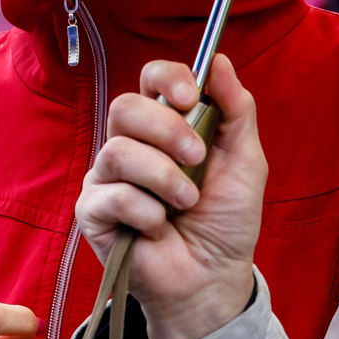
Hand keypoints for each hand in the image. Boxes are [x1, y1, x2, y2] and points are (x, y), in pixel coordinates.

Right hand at [75, 55, 264, 338]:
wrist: (214, 278)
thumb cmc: (226, 221)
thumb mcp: (245, 161)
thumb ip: (236, 110)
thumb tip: (218, 61)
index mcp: (165, 126)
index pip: (151, 79)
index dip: (168, 78)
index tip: (192, 97)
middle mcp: (131, 145)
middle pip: (126, 107)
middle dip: (167, 129)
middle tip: (196, 158)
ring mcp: (108, 178)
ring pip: (119, 151)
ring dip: (163, 177)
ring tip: (186, 203)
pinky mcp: (93, 212)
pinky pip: (111, 195)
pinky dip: (146, 212)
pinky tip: (160, 228)